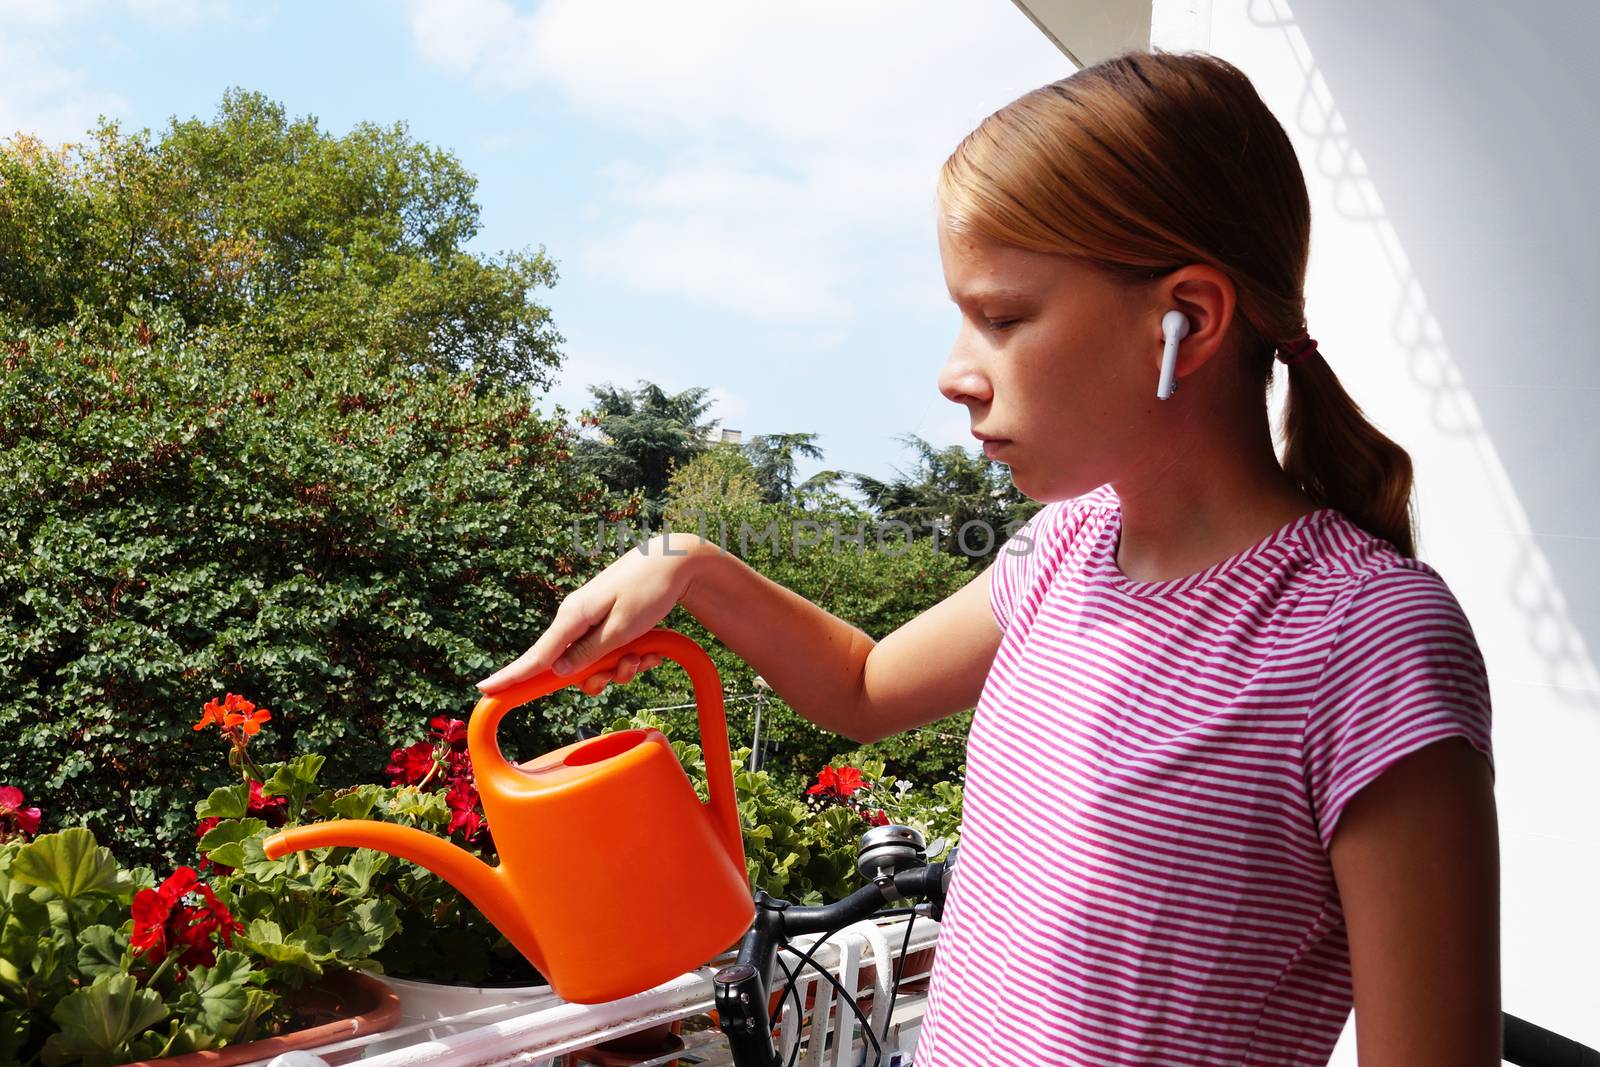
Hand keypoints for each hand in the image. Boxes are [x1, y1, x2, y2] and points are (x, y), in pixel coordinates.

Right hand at [475, 533, 703, 694]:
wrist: (676, 562)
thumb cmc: (650, 590)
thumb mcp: (622, 629)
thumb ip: (590, 652)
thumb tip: (558, 671)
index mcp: (573, 617)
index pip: (537, 655)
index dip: (512, 675)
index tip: (484, 689)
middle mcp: (576, 619)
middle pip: (570, 668)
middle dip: (600, 678)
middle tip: (629, 667)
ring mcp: (591, 620)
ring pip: (594, 663)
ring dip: (621, 668)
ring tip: (645, 654)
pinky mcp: (607, 622)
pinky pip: (610, 652)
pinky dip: (631, 656)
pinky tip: (651, 650)